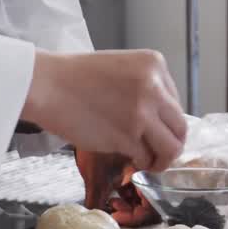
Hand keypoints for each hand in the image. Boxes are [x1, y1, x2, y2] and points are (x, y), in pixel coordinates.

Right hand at [22, 50, 186, 171]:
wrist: (47, 85)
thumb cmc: (73, 78)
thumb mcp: (118, 67)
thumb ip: (142, 86)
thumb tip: (155, 118)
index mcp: (154, 65)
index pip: (175, 101)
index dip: (164, 121)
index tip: (153, 130)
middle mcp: (154, 87)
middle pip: (180, 127)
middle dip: (172, 144)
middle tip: (159, 153)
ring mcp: (142, 113)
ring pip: (171, 147)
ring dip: (162, 160)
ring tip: (149, 163)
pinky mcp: (127, 136)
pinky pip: (146, 157)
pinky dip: (140, 163)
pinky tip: (130, 160)